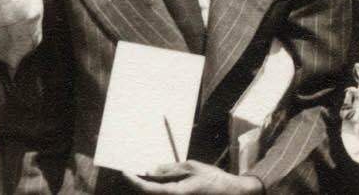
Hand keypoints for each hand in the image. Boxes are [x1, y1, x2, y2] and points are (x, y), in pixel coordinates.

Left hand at [124, 161, 263, 194]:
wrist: (233, 192)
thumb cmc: (214, 179)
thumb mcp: (191, 167)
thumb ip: (170, 169)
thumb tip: (150, 170)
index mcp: (177, 193)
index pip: (148, 189)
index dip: (134, 181)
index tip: (125, 172)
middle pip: (151, 193)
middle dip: (140, 182)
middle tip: (131, 170)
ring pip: (158, 194)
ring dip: (150, 185)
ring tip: (144, 172)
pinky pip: (166, 194)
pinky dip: (160, 186)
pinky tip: (158, 177)